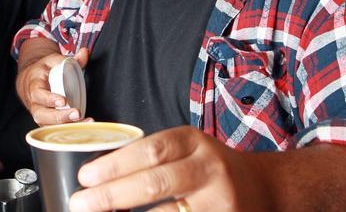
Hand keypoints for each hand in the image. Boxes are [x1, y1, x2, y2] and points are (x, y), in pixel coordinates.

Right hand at [17, 47, 90, 125]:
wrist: (29, 80)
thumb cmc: (44, 70)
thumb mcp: (54, 60)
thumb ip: (71, 58)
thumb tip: (85, 52)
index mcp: (34, 84)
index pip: (38, 93)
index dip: (49, 98)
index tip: (62, 100)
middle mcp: (34, 101)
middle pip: (40, 114)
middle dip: (58, 116)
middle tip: (75, 114)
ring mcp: (38, 112)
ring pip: (46, 123)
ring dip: (64, 125)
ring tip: (82, 121)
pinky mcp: (44, 119)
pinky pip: (52, 127)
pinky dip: (66, 128)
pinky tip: (81, 126)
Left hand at [68, 126, 267, 211]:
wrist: (264, 188)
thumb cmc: (211, 168)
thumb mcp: (188, 150)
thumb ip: (154, 158)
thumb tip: (100, 176)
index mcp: (194, 142)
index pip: (152, 149)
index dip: (116, 164)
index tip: (85, 176)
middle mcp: (209, 169)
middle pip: (156, 181)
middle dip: (112, 194)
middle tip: (80, 202)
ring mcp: (219, 202)